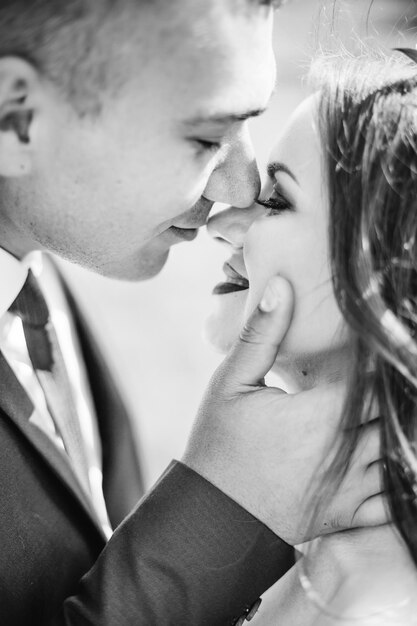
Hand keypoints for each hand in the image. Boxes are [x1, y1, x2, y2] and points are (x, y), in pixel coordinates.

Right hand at [182, 275, 386, 544]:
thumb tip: (282, 284)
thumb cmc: (219, 447)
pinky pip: (393, 497)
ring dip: (396, 425)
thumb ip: (261, 334)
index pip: (374, 376)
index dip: (382, 354)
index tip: (379, 337)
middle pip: (394, 411)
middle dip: (393, 389)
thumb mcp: (231, 383)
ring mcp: (350, 487)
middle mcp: (345, 451)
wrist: (213, 518)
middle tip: (387, 368)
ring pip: (399, 449)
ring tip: (385, 405)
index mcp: (321, 415)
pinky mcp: (347, 512)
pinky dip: (399, 473)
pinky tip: (388, 451)